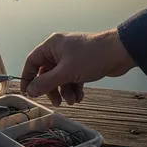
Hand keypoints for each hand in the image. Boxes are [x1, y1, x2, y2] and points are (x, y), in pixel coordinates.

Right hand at [20, 29, 136, 105]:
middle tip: (56, 102)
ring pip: (61, 78)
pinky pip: (72, 79)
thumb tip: (30, 90)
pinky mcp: (83, 65)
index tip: (27, 92)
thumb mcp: (66, 72)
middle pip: (47, 73)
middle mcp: (60, 50)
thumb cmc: (92, 56)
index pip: (33, 61)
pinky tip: (80, 96)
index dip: (28, 77)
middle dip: (52, 89)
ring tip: (73, 100)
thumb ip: (46, 82)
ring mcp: (72, 57)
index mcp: (52, 45)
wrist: (119, 53)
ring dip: (65, 91)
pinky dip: (75, 88)